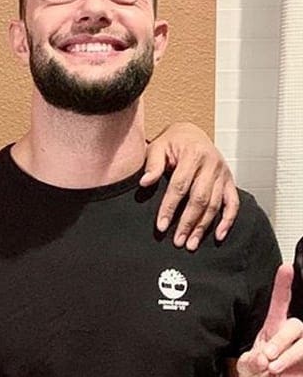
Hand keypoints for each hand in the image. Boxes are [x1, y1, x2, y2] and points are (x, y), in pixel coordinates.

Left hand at [141, 122, 237, 250]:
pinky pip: (233, 203)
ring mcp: (223, 174)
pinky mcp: (229, 181)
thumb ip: (153, 165)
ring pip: (215, 204)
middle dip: (188, 222)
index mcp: (193, 155)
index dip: (170, 207)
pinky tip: (218, 236)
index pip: (179, 187)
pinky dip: (228, 220)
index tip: (161, 225)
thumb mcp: (158, 147)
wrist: (191, 133)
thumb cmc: (172, 142)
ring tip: (190, 244)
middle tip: (177, 241)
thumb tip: (144, 182)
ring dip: (203, 226)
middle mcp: (212, 164)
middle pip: (199, 199)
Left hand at [237, 264, 302, 376]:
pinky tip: (291, 371)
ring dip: (289, 353)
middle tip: (267, 356)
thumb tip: (261, 358)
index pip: (279, 305)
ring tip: (272, 366)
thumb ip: (251, 363)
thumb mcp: (245, 371)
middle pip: (294, 325)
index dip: (283, 286)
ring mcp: (301, 351)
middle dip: (281, 339)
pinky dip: (299, 361)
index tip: (285, 268)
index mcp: (270, 331)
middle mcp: (288, 338)